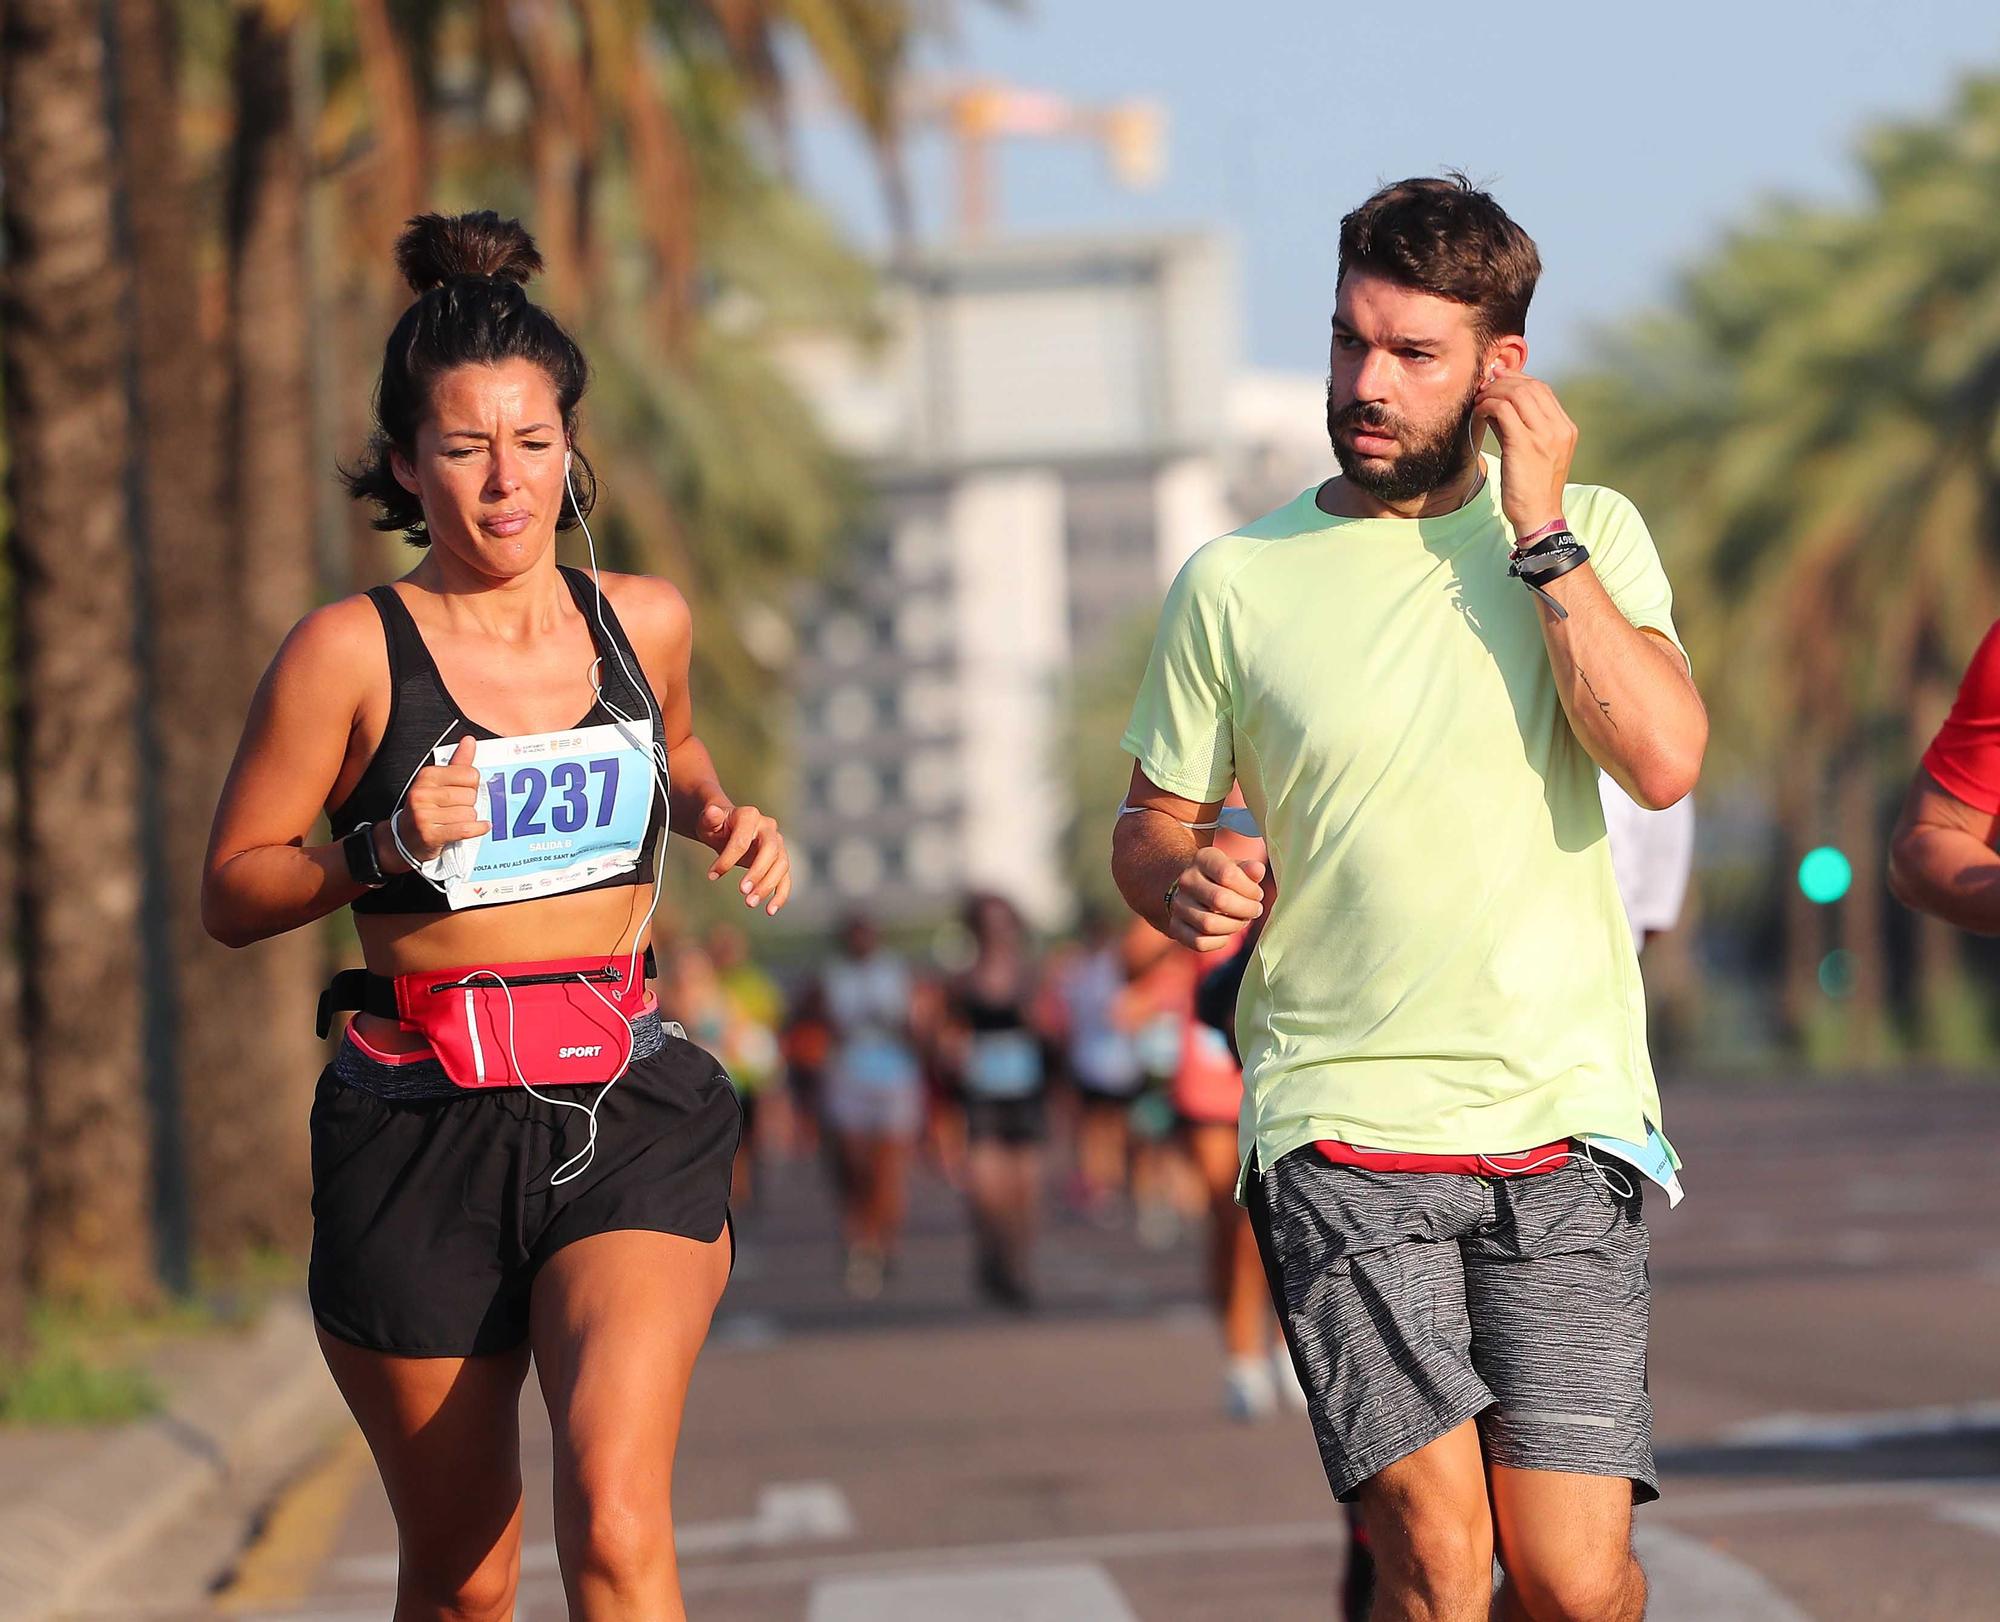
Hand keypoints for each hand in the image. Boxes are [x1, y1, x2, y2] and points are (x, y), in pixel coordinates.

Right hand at [390, 735, 489, 867]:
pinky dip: (478, 829)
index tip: (462, 792)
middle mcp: (422, 793)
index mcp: (426, 776)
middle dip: (470, 804)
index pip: (470, 775)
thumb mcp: (438, 783)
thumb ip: (457, 763)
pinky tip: (482, 827)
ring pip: (469, 814)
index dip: (472, 786)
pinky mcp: (429, 835)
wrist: (405, 838)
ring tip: (456, 821)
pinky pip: (466, 829)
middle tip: (457, 809)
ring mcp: (424, 815)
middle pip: (470, 795)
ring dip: (469, 819)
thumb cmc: (427, 808)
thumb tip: (469, 740)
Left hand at [697, 802, 791, 915]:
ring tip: (750, 903)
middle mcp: (769, 828)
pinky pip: (785, 878)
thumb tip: (712, 812)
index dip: (728, 859)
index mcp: (750, 816)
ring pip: (781, 866)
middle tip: (742, 892)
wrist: (726, 829)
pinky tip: (770, 910)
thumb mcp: (707, 821)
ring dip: (767, 886)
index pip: (743, 840)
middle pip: (770, 851)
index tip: (712, 875)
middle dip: (757, 873)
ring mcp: (777, 844)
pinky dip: (780, 895)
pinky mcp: (780, 861)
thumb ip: (709, 818)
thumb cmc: (715, 826)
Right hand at [1167, 845, 1266, 951]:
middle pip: (1220, 900)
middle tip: (1254, 910)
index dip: (1250, 889)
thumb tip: (1258, 870)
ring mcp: (1178, 904)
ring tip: (1241, 921)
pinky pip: (1199, 942)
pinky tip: (1225, 933)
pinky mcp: (1175, 926)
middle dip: (1246, 909)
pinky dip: (1218, 942)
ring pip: (1209, 924)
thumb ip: (1250, 869)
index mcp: (1203, 859)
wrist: (1193, 889)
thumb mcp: (1237, 867)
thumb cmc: (1222, 878)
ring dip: (1233, 926)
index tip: (1257, 894)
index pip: (1228, 874)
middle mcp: (1186, 880)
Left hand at [1472, 370, 1577, 539]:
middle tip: (1483, 388)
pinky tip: (1479, 412)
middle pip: (1530, 386)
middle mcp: (1559, 428)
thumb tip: (1496, 403)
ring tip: (1479, 400)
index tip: (1497, 380)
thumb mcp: (1534, 452)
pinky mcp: (1524, 444)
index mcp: (1565, 428)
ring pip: (1516, 394)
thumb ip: (1520, 426)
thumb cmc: (1531, 487)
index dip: (1518, 379)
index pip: (1543, 389)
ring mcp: (1544, 435)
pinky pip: (1503, 410)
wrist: (1538, 516)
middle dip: (1502, 382)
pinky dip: (1488, 405)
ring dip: (1493, 392)